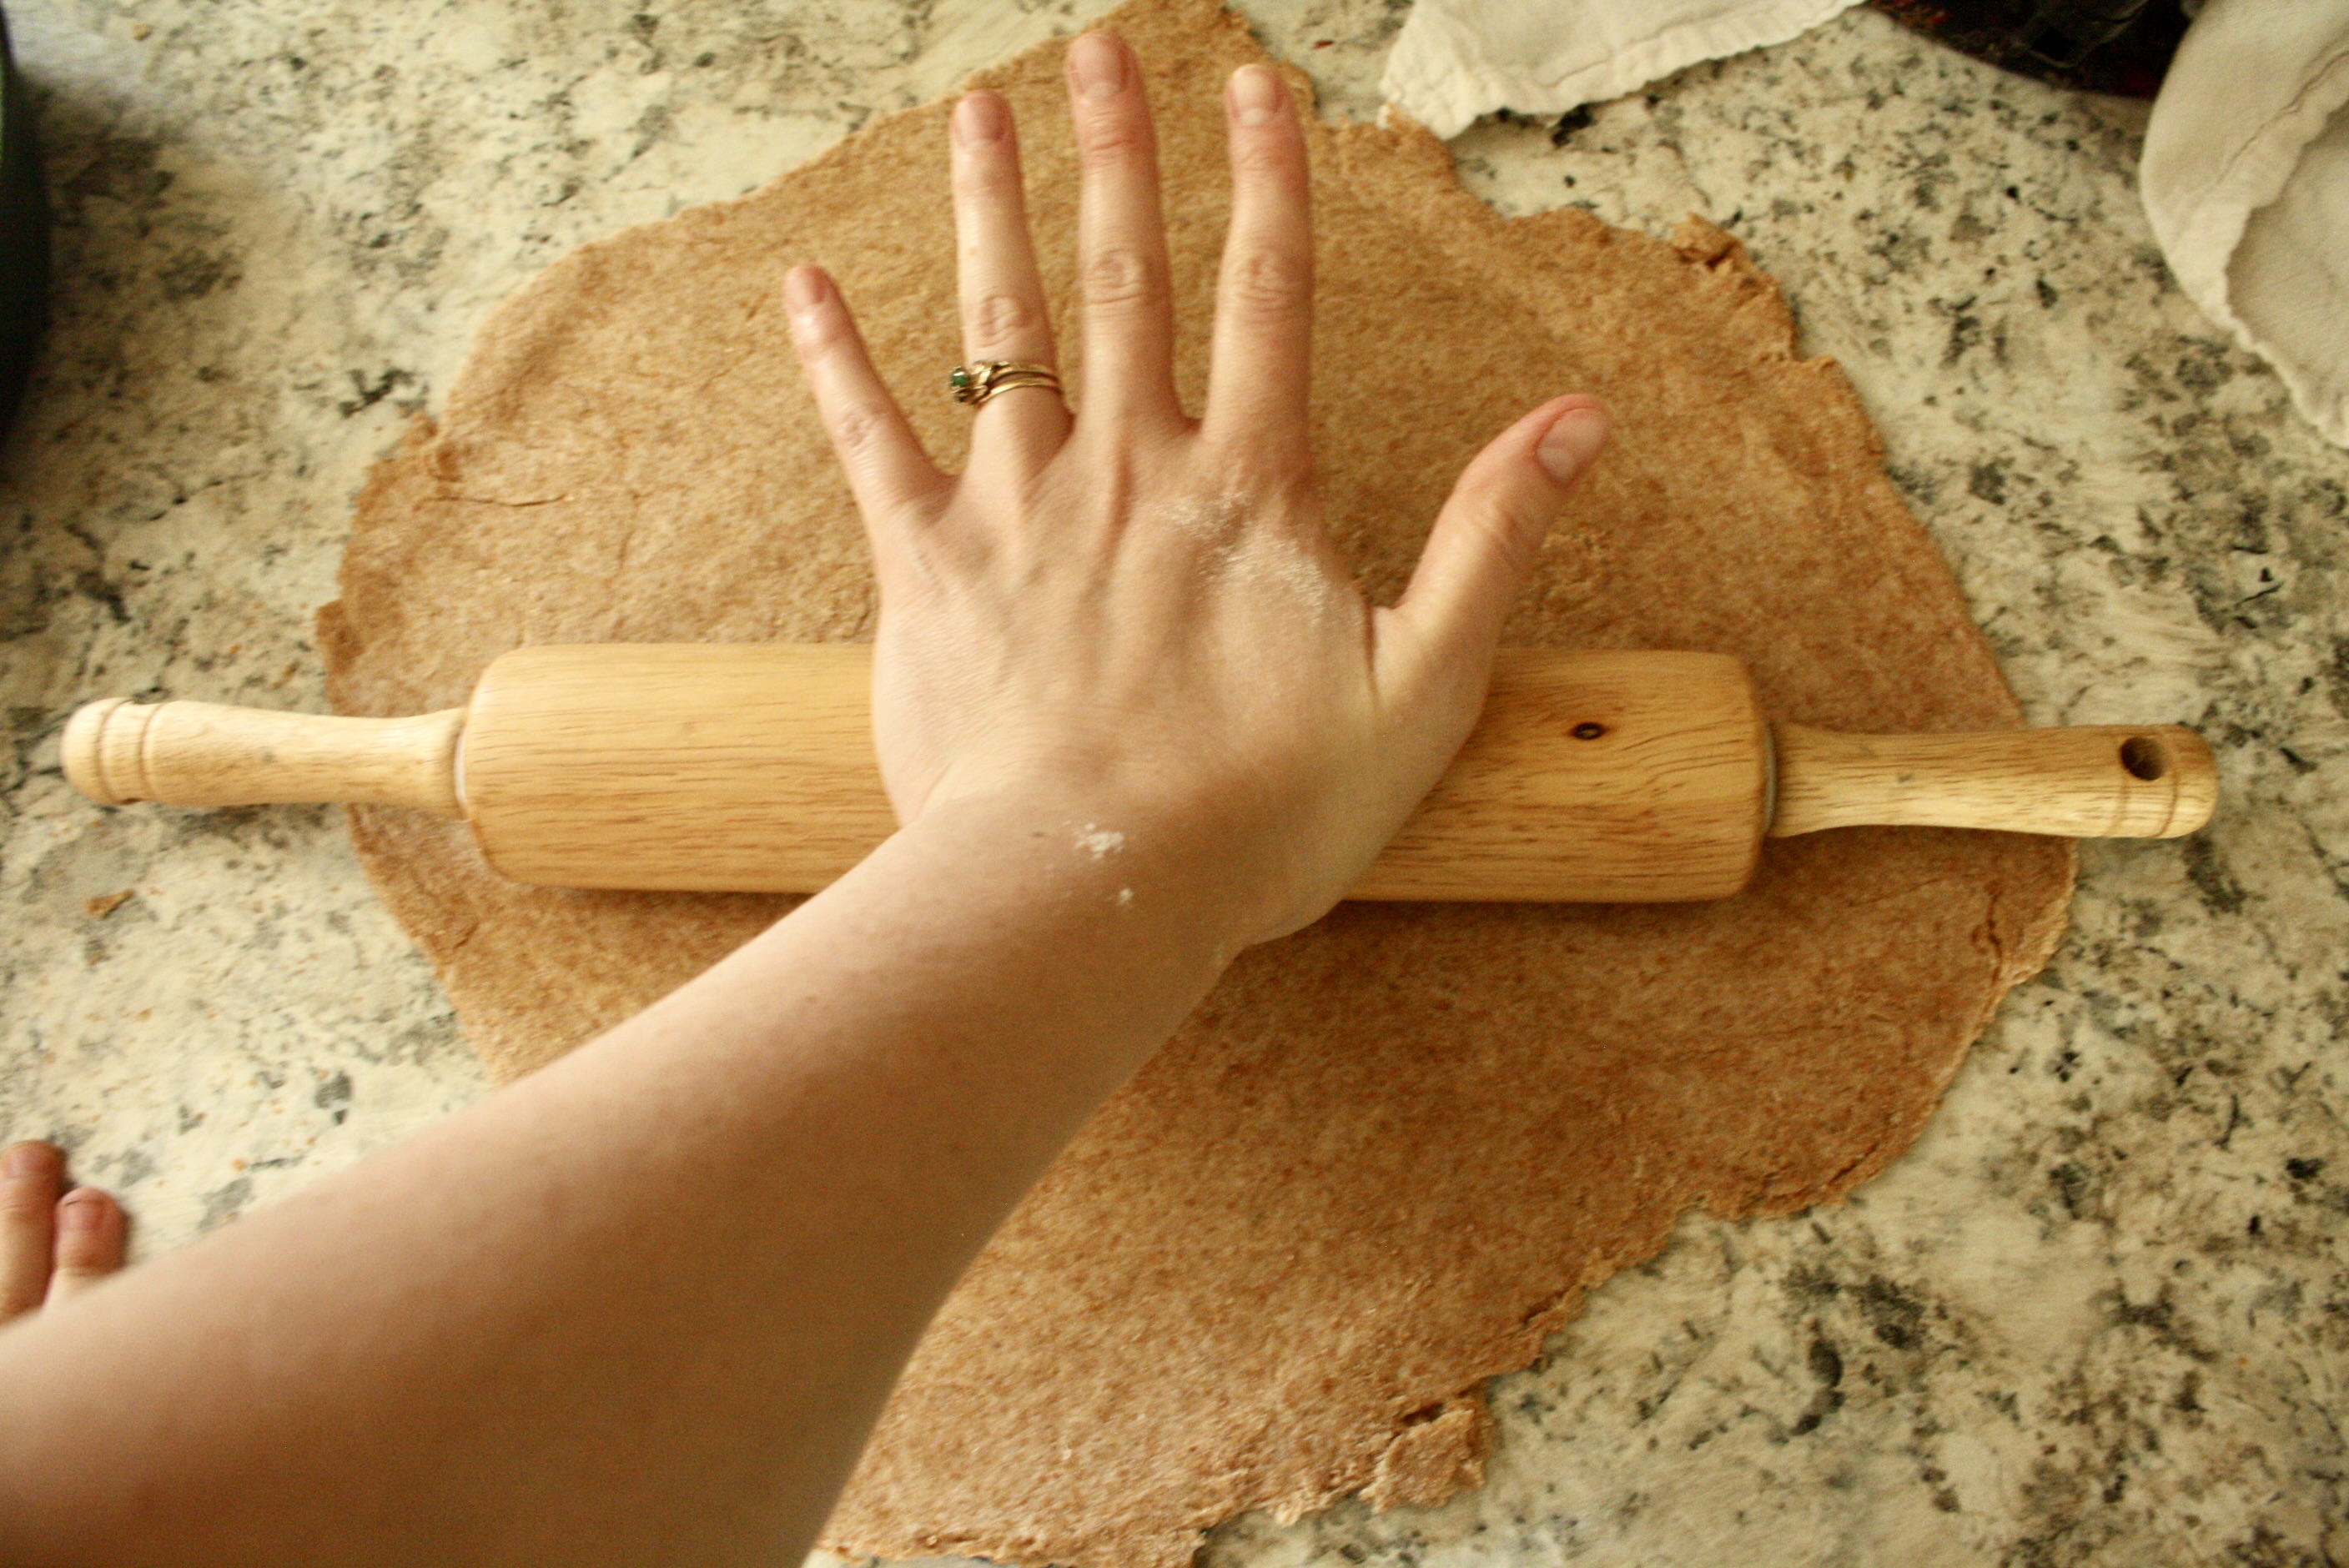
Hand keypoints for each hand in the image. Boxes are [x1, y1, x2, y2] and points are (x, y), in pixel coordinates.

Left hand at [786, 31, 1607, 946]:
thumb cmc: (1263, 814)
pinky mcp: (926, 569)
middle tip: (1100, 49)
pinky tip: (805, 284)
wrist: (1092, 890)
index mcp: (1246, 488)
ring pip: (1001, 325)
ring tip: (978, 107)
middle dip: (1116, 152)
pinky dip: (837, 360)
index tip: (1255, 81)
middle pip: (1124, 276)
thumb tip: (1578, 420)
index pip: (1267, 296)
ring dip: (989, 207)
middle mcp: (1128, 468)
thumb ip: (1493, 541)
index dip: (1270, 181)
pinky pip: (870, 440)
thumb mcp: (1423, 686)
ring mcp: (1017, 509)